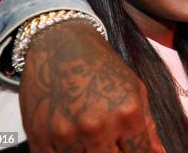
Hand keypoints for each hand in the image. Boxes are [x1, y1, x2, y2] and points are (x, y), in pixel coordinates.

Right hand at [20, 20, 164, 151]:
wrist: (59, 44)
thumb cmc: (102, 66)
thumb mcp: (134, 89)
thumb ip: (147, 127)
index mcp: (127, 113)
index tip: (133, 149)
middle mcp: (97, 126)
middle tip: (113, 145)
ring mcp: (66, 135)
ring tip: (94, 140)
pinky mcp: (40, 139)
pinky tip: (75, 142)